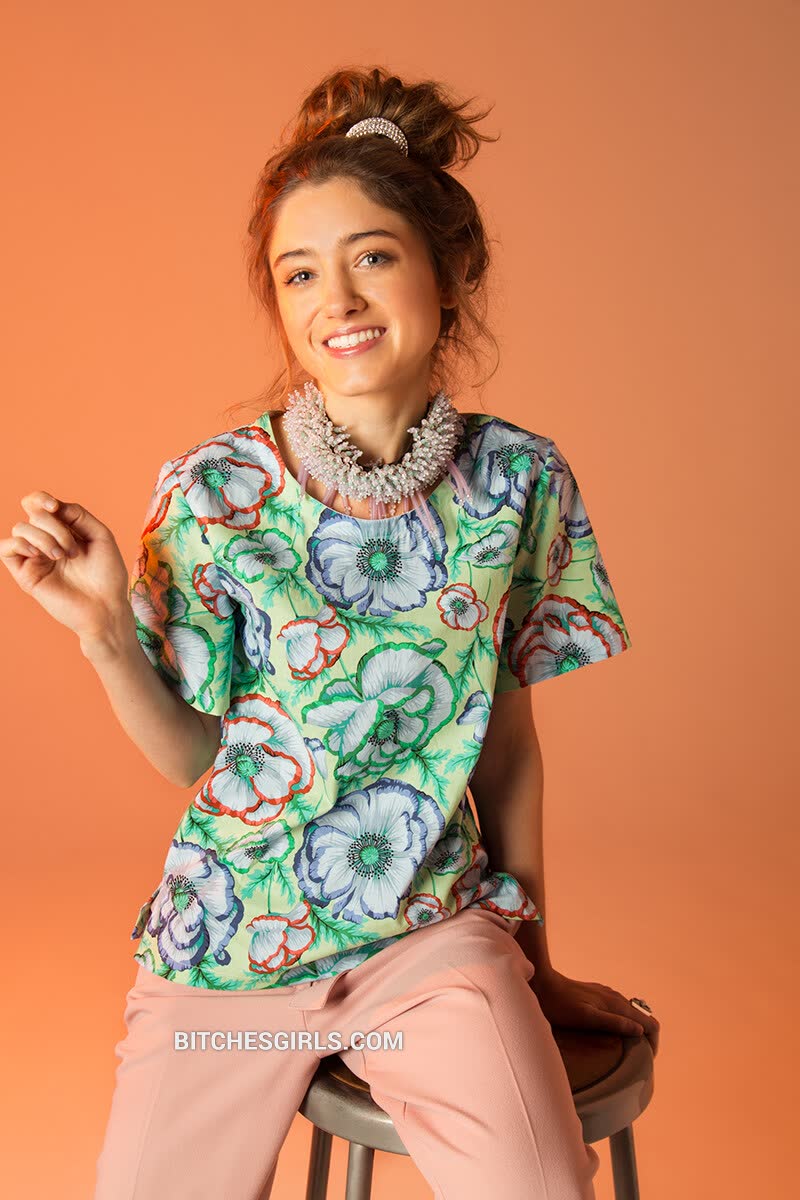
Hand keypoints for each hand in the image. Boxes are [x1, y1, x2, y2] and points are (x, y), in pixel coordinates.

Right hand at [0, 490, 133, 640]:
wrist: (106, 607)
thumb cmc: (108, 574)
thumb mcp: (100, 535)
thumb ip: (78, 514)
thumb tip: (53, 505)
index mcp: (63, 530)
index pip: (38, 504)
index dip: (41, 498)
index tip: (55, 507)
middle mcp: (46, 541)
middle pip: (33, 514)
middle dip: (55, 526)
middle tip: (74, 550)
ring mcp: (34, 557)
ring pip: (20, 528)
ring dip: (44, 538)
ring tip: (63, 556)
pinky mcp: (25, 574)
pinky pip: (5, 548)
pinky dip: (20, 544)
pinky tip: (39, 555)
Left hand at [530, 965, 659, 1055]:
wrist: (543, 984)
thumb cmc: (561, 1005)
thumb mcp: (587, 1017)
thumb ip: (613, 1022)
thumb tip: (639, 1030)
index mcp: (616, 1004)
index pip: (650, 1023)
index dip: (653, 1042)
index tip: (647, 1060)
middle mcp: (616, 998)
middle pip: (644, 1019)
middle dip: (647, 1039)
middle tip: (639, 1062)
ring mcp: (607, 996)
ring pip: (632, 1016)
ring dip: (636, 1033)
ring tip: (629, 1053)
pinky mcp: (598, 997)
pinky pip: (619, 1012)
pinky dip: (624, 1025)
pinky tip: (614, 1035)